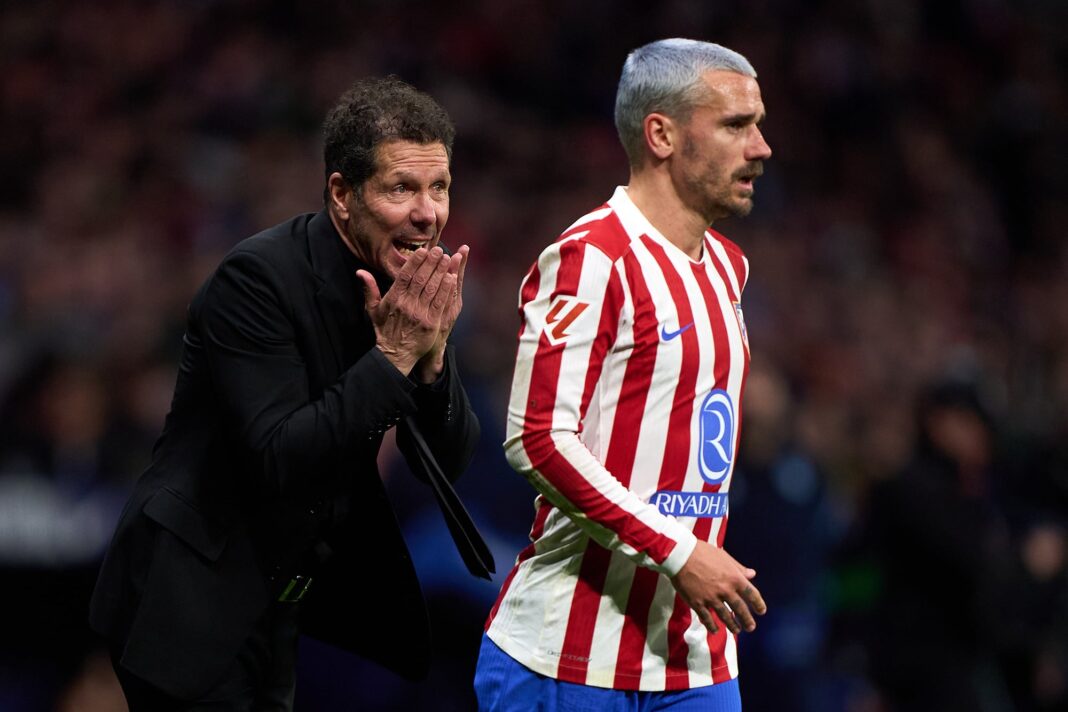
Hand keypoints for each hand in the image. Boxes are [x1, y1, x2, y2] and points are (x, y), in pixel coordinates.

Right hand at [357, 246, 463, 377]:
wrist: (395, 355)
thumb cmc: (384, 330)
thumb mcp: (372, 310)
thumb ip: (369, 289)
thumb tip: (360, 271)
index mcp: (393, 299)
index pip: (405, 275)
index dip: (415, 262)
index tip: (423, 250)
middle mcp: (406, 304)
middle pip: (421, 279)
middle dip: (431, 263)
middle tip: (439, 249)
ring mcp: (419, 314)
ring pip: (432, 288)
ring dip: (440, 272)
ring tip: (447, 259)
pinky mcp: (431, 323)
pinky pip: (439, 302)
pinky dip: (446, 289)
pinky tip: (451, 278)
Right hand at [670, 539, 765, 634]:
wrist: (680, 555)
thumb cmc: (702, 552)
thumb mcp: (724, 557)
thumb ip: (739, 568)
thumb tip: (752, 574)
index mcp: (734, 577)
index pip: (752, 594)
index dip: (758, 604)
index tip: (761, 611)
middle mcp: (725, 590)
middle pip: (740, 609)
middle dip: (747, 620)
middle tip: (751, 627)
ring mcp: (711, 598)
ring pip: (725, 616)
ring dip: (732, 625)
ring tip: (736, 630)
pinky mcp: (697, 603)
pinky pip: (707, 619)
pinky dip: (712, 626)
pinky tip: (715, 630)